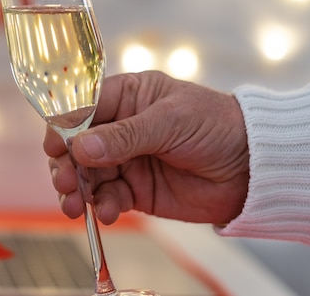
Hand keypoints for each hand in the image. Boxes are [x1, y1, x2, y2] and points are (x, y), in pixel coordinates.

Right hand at [44, 71, 249, 225]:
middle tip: (66, 182)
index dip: (64, 127)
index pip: (82, 108)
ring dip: (78, 190)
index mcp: (126, 97)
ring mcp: (125, 160)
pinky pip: (108, 198)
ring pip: (86, 175)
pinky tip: (107, 212)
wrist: (254, 168)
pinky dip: (102, 207)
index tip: (55, 148)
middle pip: (76, 145)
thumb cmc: (216, 126)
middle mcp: (119, 127)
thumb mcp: (171, 121)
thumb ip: (125, 135)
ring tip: (76, 205)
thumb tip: (80, 147)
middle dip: (66, 164)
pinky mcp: (135, 190)